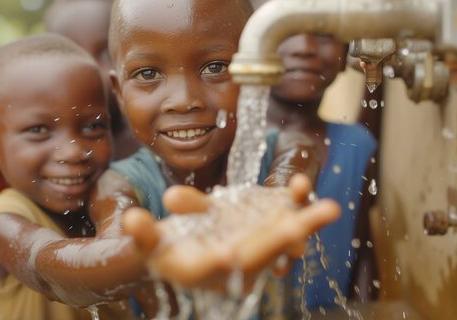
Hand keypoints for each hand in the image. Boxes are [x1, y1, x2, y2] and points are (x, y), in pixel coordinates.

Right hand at [122, 173, 340, 292]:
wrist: (190, 246)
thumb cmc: (166, 246)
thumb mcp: (150, 241)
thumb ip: (142, 233)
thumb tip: (130, 221)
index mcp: (203, 272)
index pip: (211, 271)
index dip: (217, 263)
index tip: (226, 254)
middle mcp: (235, 265)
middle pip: (258, 257)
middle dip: (277, 243)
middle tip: (295, 231)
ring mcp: (256, 247)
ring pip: (283, 240)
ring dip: (304, 224)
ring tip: (326, 208)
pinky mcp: (267, 227)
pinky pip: (287, 216)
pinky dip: (296, 201)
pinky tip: (301, 184)